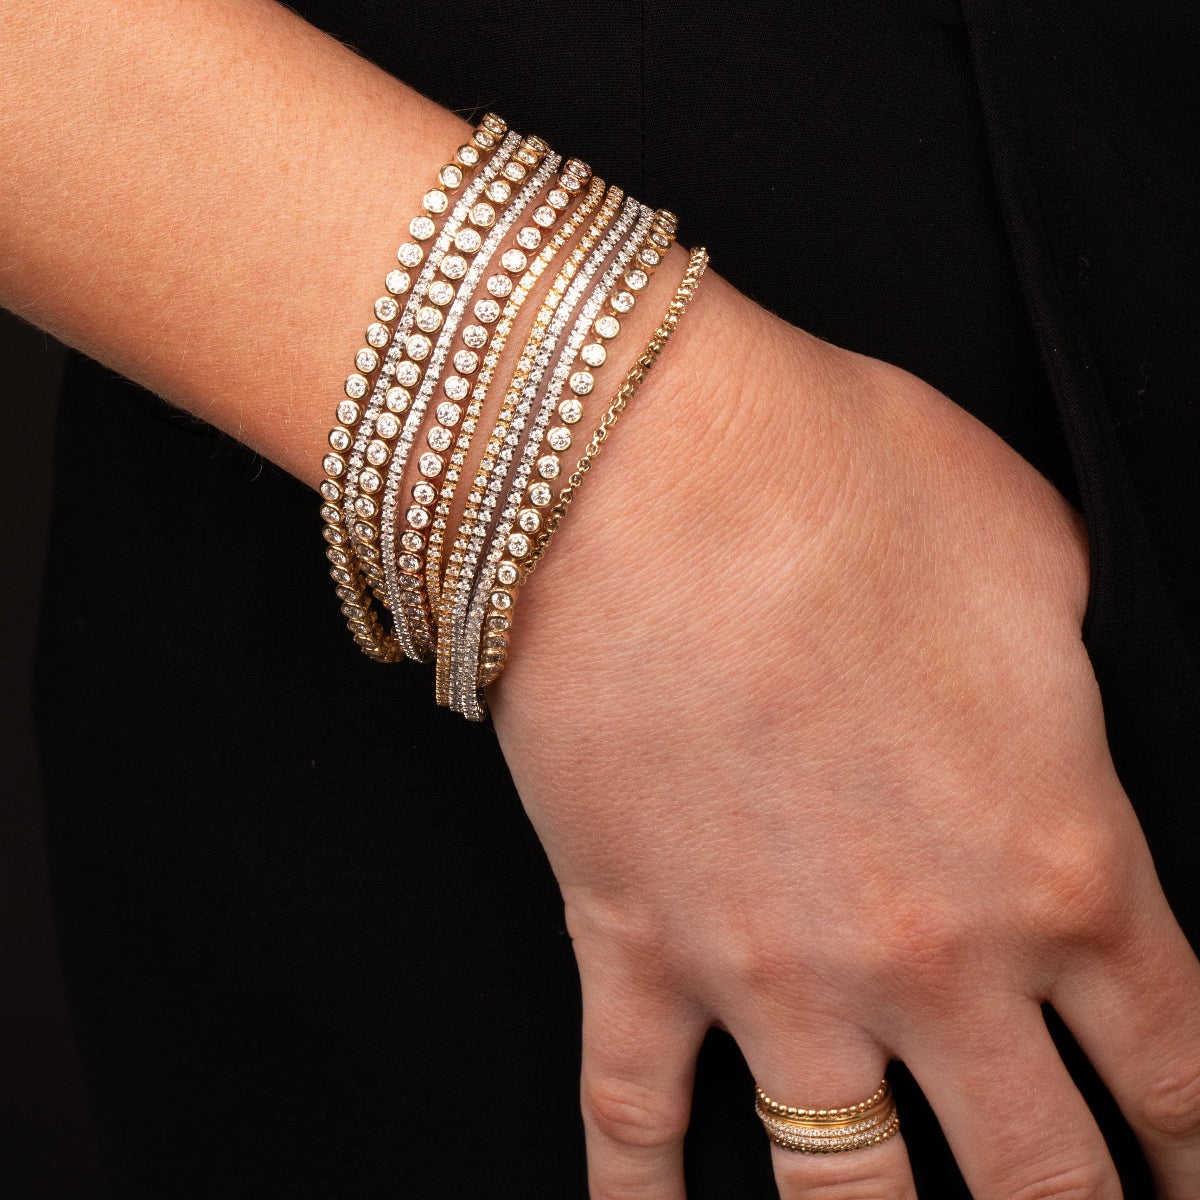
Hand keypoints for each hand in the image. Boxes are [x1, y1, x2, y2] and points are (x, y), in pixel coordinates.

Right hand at [488, 267, 1199, 1197]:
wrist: (633, 471)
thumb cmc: (827, 481)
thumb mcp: (1028, 551)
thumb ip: (1064, 673)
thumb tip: (1046, 703)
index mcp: (1053, 858)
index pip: (1176, 1066)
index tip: (1196, 1171)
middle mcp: (924, 954)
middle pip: (1041, 1179)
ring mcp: (769, 973)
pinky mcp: (632, 947)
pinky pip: (637, 1124)